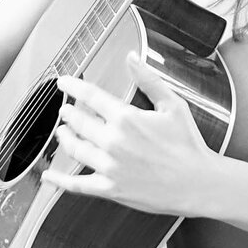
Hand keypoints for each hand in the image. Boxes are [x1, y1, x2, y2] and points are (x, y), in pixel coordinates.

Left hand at [41, 52, 217, 216]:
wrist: (198, 183)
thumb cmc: (188, 145)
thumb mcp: (173, 105)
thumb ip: (148, 79)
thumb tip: (131, 58)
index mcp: (126, 118)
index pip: (90, 96)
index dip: (72, 86)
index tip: (63, 82)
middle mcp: (113, 141)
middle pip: (78, 121)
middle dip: (68, 113)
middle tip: (65, 110)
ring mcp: (109, 167)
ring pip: (74, 149)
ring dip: (64, 138)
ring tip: (62, 132)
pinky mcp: (110, 189)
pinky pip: (77, 185)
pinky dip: (59, 180)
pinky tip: (49, 175)